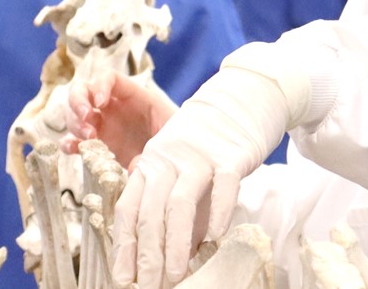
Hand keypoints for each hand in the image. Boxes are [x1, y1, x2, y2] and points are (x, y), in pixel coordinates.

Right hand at [64, 70, 176, 167]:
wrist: (178, 163)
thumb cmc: (178, 142)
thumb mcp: (171, 136)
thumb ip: (154, 145)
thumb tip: (133, 166)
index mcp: (132, 96)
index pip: (107, 78)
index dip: (99, 85)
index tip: (100, 103)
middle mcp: (113, 107)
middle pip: (82, 91)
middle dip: (78, 102)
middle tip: (87, 120)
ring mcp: (102, 126)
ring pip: (75, 115)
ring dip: (75, 124)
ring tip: (89, 140)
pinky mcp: (97, 145)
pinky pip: (74, 140)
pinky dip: (69, 143)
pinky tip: (73, 150)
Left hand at [111, 62, 292, 287]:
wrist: (243, 96)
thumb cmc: (210, 141)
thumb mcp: (183, 170)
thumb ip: (179, 210)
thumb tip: (178, 254)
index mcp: (149, 163)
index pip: (128, 208)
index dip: (124, 246)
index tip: (124, 278)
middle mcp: (166, 158)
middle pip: (149, 210)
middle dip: (147, 254)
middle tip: (149, 286)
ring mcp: (198, 154)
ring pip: (179, 202)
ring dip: (174, 243)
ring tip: (175, 274)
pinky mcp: (230, 153)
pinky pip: (222, 186)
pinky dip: (217, 212)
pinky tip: (214, 238)